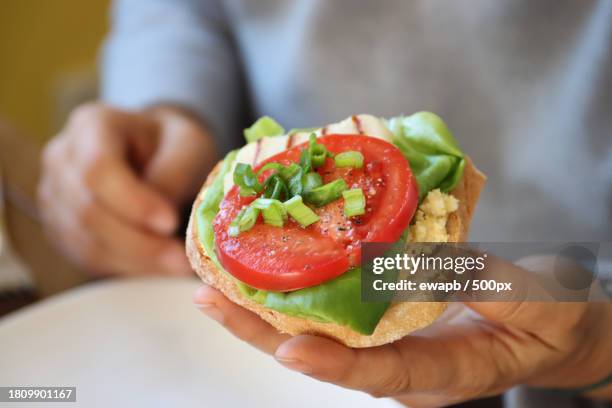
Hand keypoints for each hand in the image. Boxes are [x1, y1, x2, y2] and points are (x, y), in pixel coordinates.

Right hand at [39, 102, 217, 275]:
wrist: (157, 152)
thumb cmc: (174, 144)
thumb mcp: (189, 145)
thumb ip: (174, 176)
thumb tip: (160, 224)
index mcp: (91, 125)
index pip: (97, 169)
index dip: (132, 202)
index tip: (171, 221)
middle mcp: (61, 159)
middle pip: (87, 212)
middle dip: (139, 243)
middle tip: (182, 260)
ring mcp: (56, 196)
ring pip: (85, 243)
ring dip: (135, 261)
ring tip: (178, 266)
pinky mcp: (63, 229)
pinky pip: (89, 258)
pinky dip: (127, 268)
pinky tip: (158, 268)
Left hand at [193, 256, 611, 406]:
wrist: (548, 328)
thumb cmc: (551, 325)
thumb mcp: (540, 307)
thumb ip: (493, 287)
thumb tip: (440, 258)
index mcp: (442, 374)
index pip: (382, 374)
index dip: (335, 365)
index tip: (289, 350)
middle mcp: (401, 366)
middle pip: (325, 356)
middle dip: (264, 333)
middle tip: (209, 301)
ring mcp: (387, 344)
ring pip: (318, 334)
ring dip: (264, 312)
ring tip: (213, 283)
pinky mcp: (381, 321)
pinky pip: (331, 311)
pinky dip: (295, 291)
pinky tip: (262, 267)